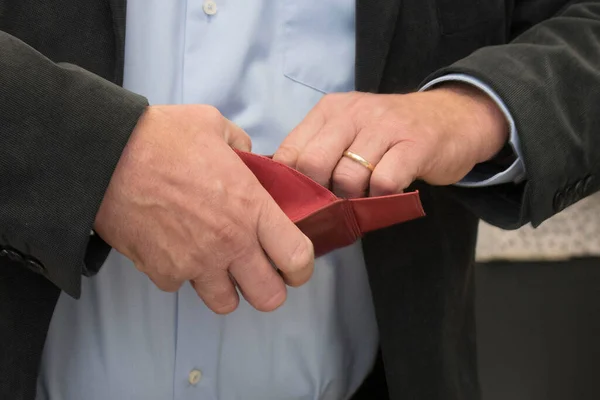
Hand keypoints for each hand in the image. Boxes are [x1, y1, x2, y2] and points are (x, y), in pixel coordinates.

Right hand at [94, 105, 313, 313]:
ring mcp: (195, 263)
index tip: (294, 265)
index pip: (297, 258)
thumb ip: (243, 147)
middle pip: (269, 297)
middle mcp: (230, 243)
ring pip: (226, 302)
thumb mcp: (216, 126)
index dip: (301, 268)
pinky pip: (182, 285)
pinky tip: (175, 247)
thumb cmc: (162, 137)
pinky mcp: (163, 272)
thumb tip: (248, 159)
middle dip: (269, 289)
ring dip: (226, 287)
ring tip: (216, 263)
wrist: (106, 155)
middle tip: (259, 272)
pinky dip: (182, 274)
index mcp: (251, 208)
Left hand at [273, 84, 508, 197]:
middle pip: (314, 165)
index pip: (290, 152)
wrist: (454, 116)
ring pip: (348, 177)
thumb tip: (288, 193)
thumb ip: (321, 152)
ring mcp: (385, 125)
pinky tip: (387, 193)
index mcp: (331, 109)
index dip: (291, 185)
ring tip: (365, 196)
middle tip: (336, 202)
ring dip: (353, 198)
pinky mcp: (415, 144)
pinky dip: (381, 198)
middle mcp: (354, 112)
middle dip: (321, 194)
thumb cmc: (392, 132)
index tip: (303, 201)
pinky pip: (383, 183)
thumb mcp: (351, 131)